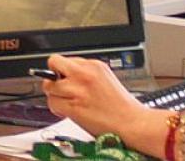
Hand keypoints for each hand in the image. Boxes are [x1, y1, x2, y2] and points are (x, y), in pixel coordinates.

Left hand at [42, 55, 162, 141]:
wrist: (134, 124)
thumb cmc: (123, 107)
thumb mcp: (106, 78)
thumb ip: (85, 73)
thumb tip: (66, 73)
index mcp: (94, 65)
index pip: (64, 59)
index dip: (63, 71)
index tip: (64, 78)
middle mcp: (84, 74)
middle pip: (53, 64)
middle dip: (53, 76)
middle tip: (59, 87)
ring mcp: (78, 90)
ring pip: (50, 87)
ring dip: (55, 96)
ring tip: (68, 103)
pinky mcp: (73, 106)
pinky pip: (53, 103)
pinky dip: (56, 109)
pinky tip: (67, 112)